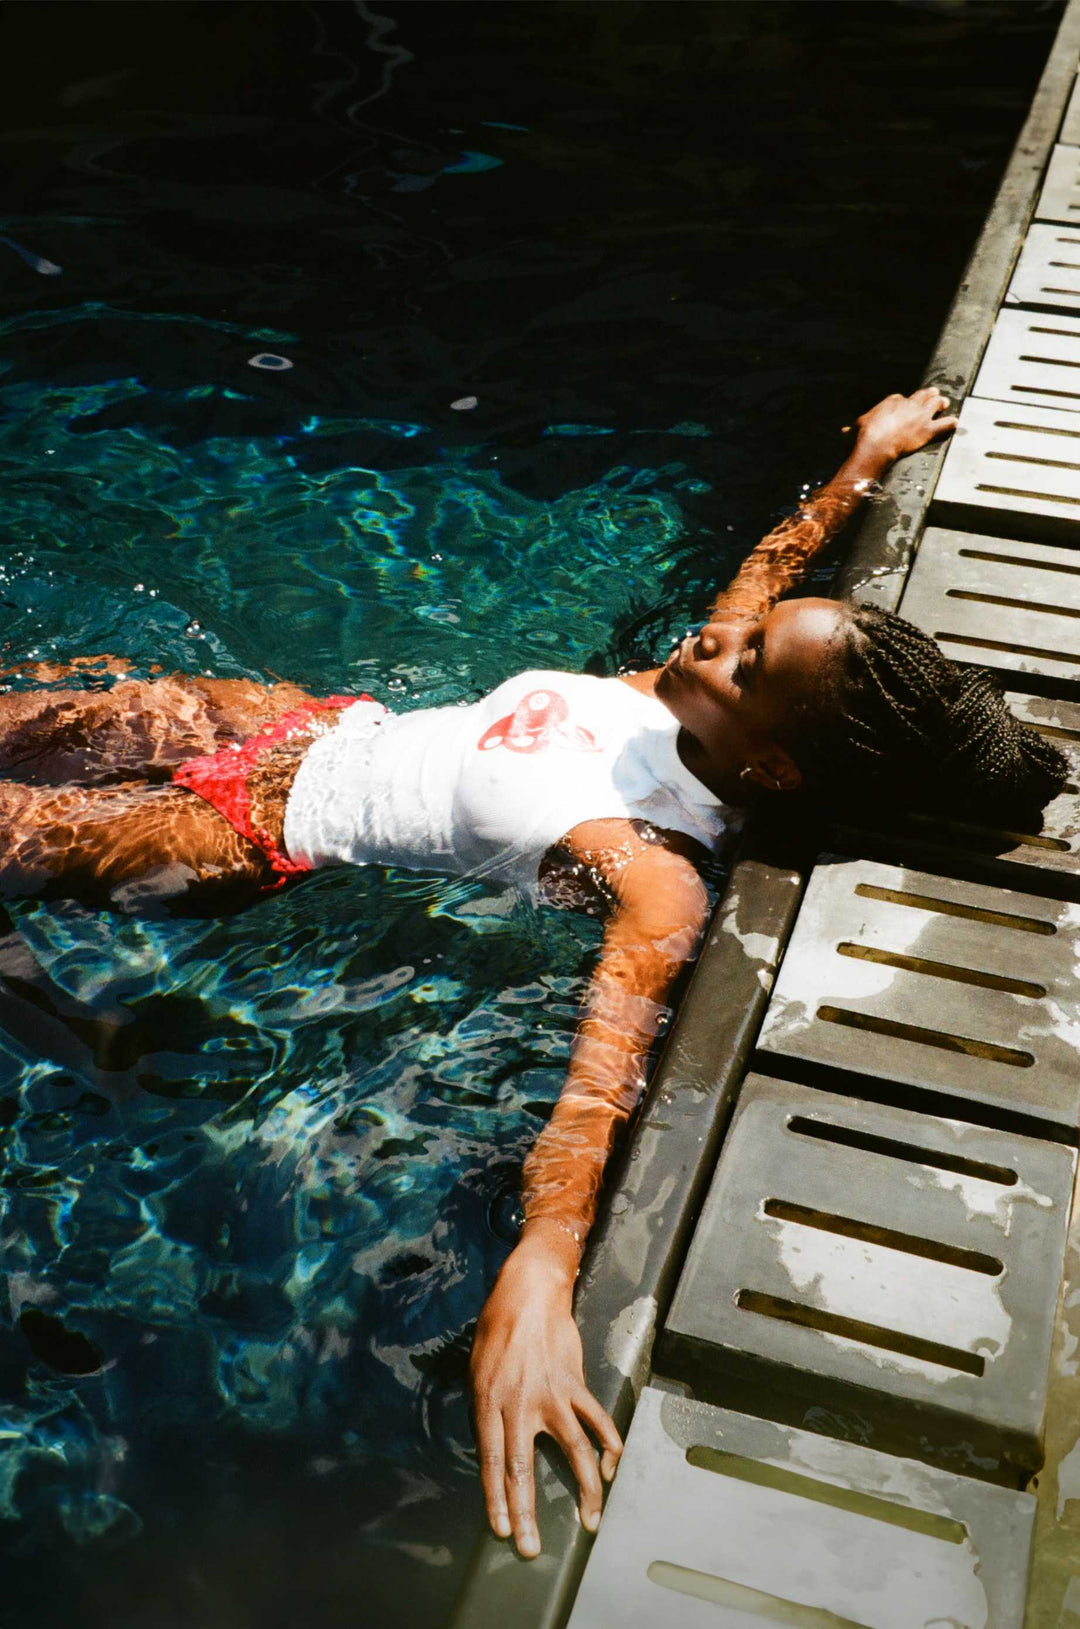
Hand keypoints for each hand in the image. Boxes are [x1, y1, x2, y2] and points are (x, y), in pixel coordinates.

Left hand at [470, 1227, 621, 1557]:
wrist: (530, 1291)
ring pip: (574, 1451)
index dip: (496, 1499)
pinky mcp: (575, 1384)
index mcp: (489, 1401)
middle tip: (531, 1549)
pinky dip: (608, 1447)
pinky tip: (610, 1470)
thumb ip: (485, 1410)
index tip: (503, 1531)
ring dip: (584, 1490)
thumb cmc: (497, 1329)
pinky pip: (597, 1422)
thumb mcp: (476, 1369)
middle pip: (523, 1467)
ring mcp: (552, 1395)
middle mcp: (520, 1403)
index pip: (491, 1460)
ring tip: (590, 1521)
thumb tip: (492, 1446)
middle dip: (527, 1513)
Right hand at [853, 386, 958, 462]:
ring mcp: (921, 416)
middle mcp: (909, 404)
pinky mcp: (928, 430)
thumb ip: (852, 429)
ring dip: (941, 403)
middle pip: (923, 395)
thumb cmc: (863, 437)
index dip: (904, 403)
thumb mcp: (854, 429)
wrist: (876, 446)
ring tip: (944, 403)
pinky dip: (950, 423)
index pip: (901, 398)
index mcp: (892, 400)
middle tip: (933, 395)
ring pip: (936, 404)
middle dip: (928, 395)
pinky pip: (945, 424)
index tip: (905, 407)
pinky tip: (954, 422)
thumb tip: (842, 432)